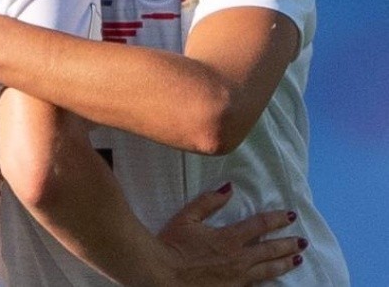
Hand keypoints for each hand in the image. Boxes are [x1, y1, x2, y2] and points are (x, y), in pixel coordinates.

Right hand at [157, 183, 305, 284]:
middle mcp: (239, 258)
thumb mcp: (186, 218)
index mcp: (229, 238)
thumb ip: (208, 202)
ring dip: (284, 263)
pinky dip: (268, 282)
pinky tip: (273, 280)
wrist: (163, 275)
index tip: (290, 215)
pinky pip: (256, 285)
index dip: (277, 219)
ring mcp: (238, 277)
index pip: (260, 225)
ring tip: (297, 260)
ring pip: (268, 270)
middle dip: (288, 244)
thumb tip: (229, 188)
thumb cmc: (172, 245)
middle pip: (270, 249)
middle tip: (302, 241)